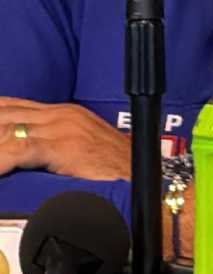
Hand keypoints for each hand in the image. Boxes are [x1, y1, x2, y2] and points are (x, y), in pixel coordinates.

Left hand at [0, 97, 130, 180]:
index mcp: (64, 112)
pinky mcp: (63, 146)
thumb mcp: (80, 141)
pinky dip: (3, 158)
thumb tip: (28, 152)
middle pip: (9, 115)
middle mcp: (61, 115)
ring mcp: (61, 129)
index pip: (17, 106)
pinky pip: (21, 149)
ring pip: (11, 130)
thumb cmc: (111, 161)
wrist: (137, 168)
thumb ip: (55, 140)